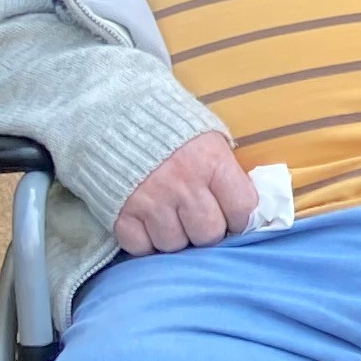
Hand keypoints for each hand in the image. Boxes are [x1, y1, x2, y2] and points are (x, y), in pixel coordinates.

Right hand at [116, 132, 263, 254]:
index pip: (242, 209)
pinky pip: (140, 247)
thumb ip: (228, 172)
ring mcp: (150, 201)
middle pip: (208, 234)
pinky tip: (147, 225)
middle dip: (207, 231)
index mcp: (212, 163)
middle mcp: (183, 185)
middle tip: (198, 219)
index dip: (240, 219)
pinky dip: (144, 242)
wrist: (114, 114)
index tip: (232, 217)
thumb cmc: (171, 129)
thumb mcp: (209, 139)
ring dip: (175, 238)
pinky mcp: (120, 213)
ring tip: (172, 219)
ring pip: (175, 244)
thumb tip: (247, 210)